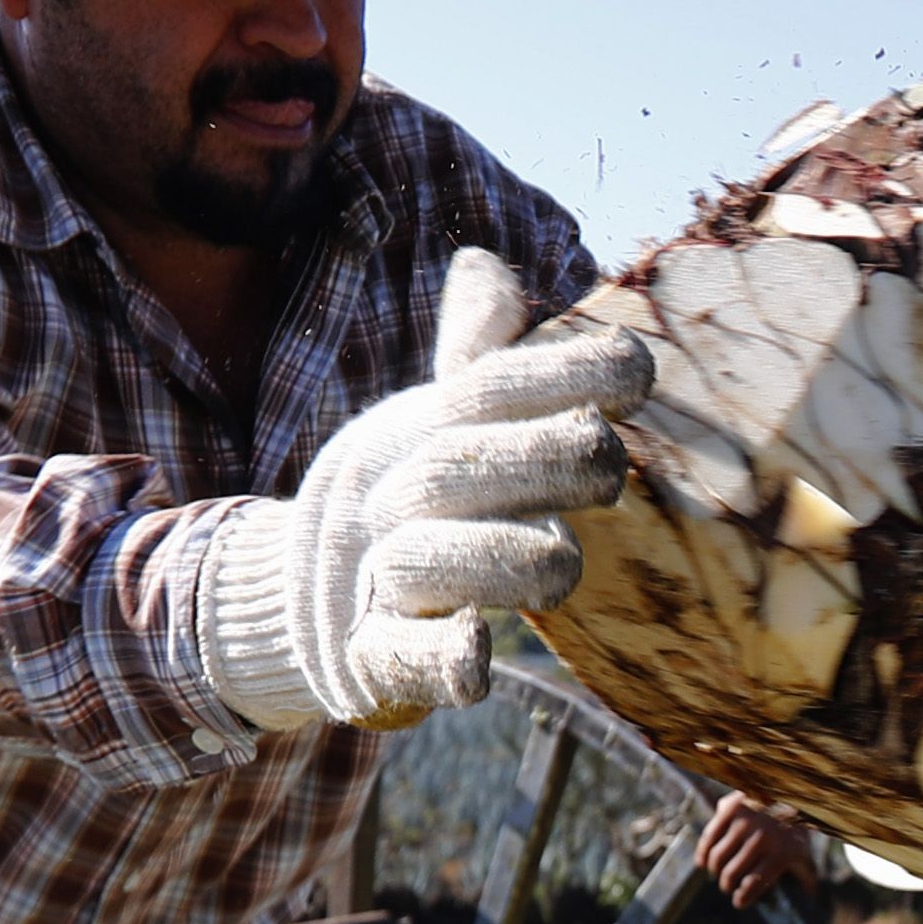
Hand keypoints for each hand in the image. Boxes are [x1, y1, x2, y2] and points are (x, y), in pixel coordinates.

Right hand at [199, 250, 651, 731]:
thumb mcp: (429, 423)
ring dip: (512, 557)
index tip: (633, 373)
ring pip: (440, 562)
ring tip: (557, 563)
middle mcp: (395, 496)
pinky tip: (481, 648)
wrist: (288, 597)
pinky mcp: (374, 659)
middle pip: (464, 462)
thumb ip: (477, 355)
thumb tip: (482, 264)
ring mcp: (379, 579)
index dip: (568, 371)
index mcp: (422, 431)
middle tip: (608, 469)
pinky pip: (410, 658)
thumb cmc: (402, 501)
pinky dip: (447, 656)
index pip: (492, 386)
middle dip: (547, 458)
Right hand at [699, 794, 816, 907]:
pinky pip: (710, 836)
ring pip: (719, 857)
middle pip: (732, 872)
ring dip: (715, 871)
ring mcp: (745, 823)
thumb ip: (807, 874)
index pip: (753, 883)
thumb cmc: (796, 828)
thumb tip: (811, 896)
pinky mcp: (730, 809)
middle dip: (727, 885)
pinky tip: (702, 863)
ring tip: (718, 875)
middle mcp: (762, 838)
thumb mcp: (805, 850)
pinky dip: (703, 853)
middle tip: (726, 887)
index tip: (738, 903)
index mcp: (781, 852)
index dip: (743, 897)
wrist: (788, 790)